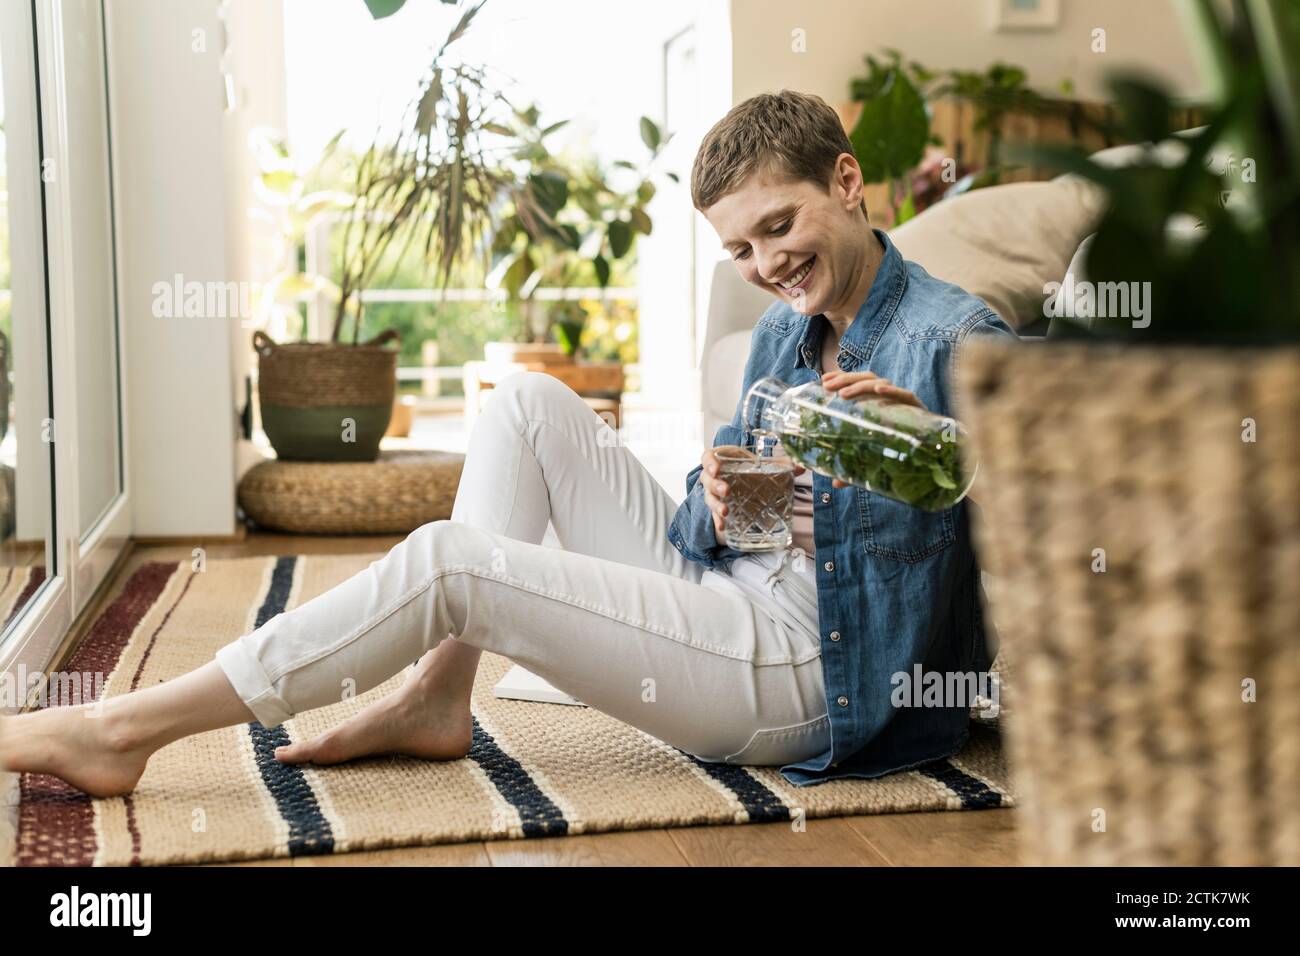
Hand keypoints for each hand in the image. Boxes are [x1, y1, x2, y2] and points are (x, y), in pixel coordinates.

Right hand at [701, 444, 805, 544]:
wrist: (745, 489)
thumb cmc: (750, 473)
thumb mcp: (764, 468)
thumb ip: (782, 465)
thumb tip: (801, 467)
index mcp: (723, 461)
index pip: (708, 457)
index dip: (709, 462)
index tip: (716, 468)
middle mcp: (714, 477)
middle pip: (706, 479)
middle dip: (715, 485)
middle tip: (726, 491)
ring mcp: (714, 494)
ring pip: (709, 498)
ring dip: (716, 505)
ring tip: (725, 512)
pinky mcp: (718, 509)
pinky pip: (713, 515)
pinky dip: (717, 521)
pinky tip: (723, 526)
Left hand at [820, 370, 927, 488]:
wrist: (935, 457)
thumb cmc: (900, 451)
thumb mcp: (872, 457)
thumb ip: (853, 468)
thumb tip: (835, 483)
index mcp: (878, 402)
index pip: (859, 382)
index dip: (842, 377)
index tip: (824, 379)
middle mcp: (890, 398)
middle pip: (867, 378)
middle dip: (846, 379)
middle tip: (828, 386)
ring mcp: (904, 402)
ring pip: (881, 383)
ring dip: (861, 385)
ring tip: (844, 394)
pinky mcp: (919, 409)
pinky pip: (906, 396)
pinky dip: (892, 391)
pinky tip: (878, 391)